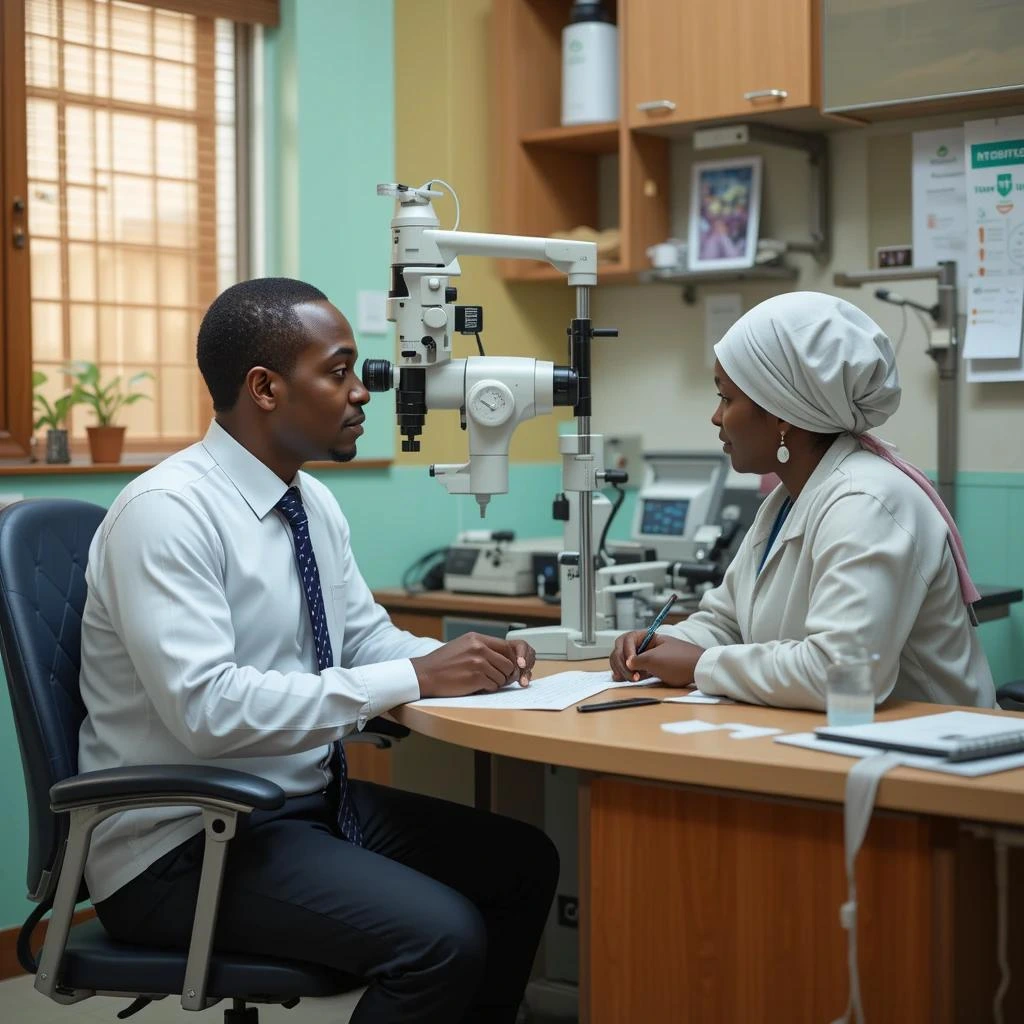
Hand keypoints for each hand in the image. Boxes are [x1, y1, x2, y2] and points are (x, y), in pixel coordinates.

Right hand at [412, 633, 535, 698]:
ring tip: (482, 682)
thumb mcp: (463, 647)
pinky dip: (487, 688)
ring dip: (496, 683)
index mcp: (477, 638)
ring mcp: (478, 662)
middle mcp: (479, 648)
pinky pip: (493, 686)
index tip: (509, 668)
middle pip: (508, 664)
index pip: (506, 647)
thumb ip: (483, 649)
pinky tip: (476, 686)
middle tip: (495, 679)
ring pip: (502, 676)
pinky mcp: (475, 677)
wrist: (425, 674)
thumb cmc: (443, 663)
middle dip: (505, 674)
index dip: (511, 660)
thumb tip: (506, 659)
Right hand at [610, 631, 703, 687]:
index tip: (630, 664)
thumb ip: (637, 660)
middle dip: (621, 662)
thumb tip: (627, 663)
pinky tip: (622, 678)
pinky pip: (632, 668)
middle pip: (622, 650)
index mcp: (647, 637)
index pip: (626, 640)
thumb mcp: (655, 660)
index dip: (625, 652)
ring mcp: (646, 656)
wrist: (699, 670)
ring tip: (625, 678)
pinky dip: (626, 673)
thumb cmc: (679, 661)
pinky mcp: (649, 667)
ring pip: (625, 660)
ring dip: (622, 669)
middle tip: (628, 675)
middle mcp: (645, 644)